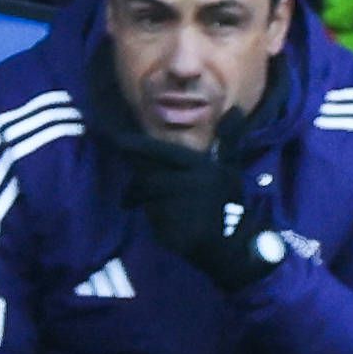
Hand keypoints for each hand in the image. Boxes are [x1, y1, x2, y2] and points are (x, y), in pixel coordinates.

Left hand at [128, 135, 282, 291]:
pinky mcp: (167, 227)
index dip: (140, 146)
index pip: (162, 152)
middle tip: (131, 192)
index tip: (118, 141)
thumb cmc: (226, 202)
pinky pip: (150, 215)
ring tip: (151, 207)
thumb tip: (234, 109)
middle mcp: (186, 183)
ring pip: (146, 196)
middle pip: (148, 177)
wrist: (226, 244)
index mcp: (200, 167)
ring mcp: (175, 207)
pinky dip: (151, 216)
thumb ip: (227, 141)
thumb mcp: (229, 169)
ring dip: (143, 201)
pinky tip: (162, 220)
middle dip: (136, 185)